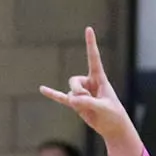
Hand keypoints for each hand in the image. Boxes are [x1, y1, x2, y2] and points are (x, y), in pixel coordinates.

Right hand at [40, 30, 141, 155]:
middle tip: (85, 100)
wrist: (112, 127)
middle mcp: (90, 82)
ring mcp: (82, 92)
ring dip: (76, 101)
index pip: (94, 58)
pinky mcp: (76, 103)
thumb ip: (88, 103)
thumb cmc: (113, 115)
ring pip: (70, 91)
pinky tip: (42, 89)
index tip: (88, 29)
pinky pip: (61, 97)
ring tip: (87, 109)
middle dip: (77, 91)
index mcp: (100, 78)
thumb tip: (72, 100)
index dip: (91, 44)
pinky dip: (52, 94)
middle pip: (74, 81)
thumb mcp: (103, 108)